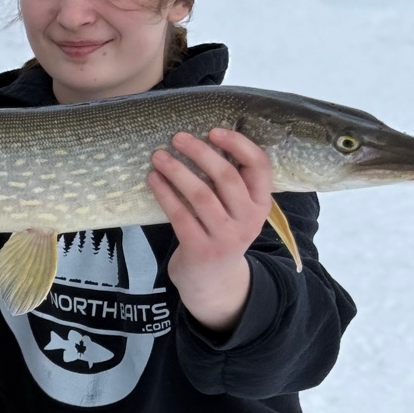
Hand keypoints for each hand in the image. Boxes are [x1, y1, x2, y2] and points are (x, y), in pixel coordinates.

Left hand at [146, 128, 273, 332]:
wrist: (214, 282)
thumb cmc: (220, 232)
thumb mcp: (236, 210)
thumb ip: (230, 183)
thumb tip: (200, 139)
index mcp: (261, 203)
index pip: (260, 166)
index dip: (239, 144)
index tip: (214, 130)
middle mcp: (249, 220)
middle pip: (226, 177)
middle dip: (200, 152)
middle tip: (177, 137)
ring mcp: (226, 237)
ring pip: (201, 195)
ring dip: (177, 171)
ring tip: (158, 156)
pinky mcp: (201, 250)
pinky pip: (180, 215)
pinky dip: (165, 194)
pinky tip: (152, 179)